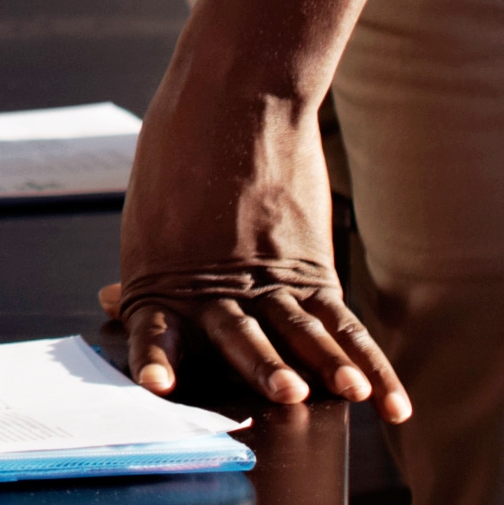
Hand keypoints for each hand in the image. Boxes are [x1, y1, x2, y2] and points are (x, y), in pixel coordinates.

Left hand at [97, 78, 398, 414]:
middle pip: (242, 333)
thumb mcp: (148, 218)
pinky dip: (372, 366)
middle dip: (263, 365)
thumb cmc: (177, 158)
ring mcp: (271, 278)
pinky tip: (390, 403)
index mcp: (164, 275)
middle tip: (284, 391)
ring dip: (328, 364)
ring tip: (349, 391)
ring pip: (303, 330)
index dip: (157, 357)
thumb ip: (147, 271)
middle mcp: (220, 284)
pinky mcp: (312, 269)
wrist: (235, 101)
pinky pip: (346, 326)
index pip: (156, 327)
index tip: (157, 384)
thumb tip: (113, 302)